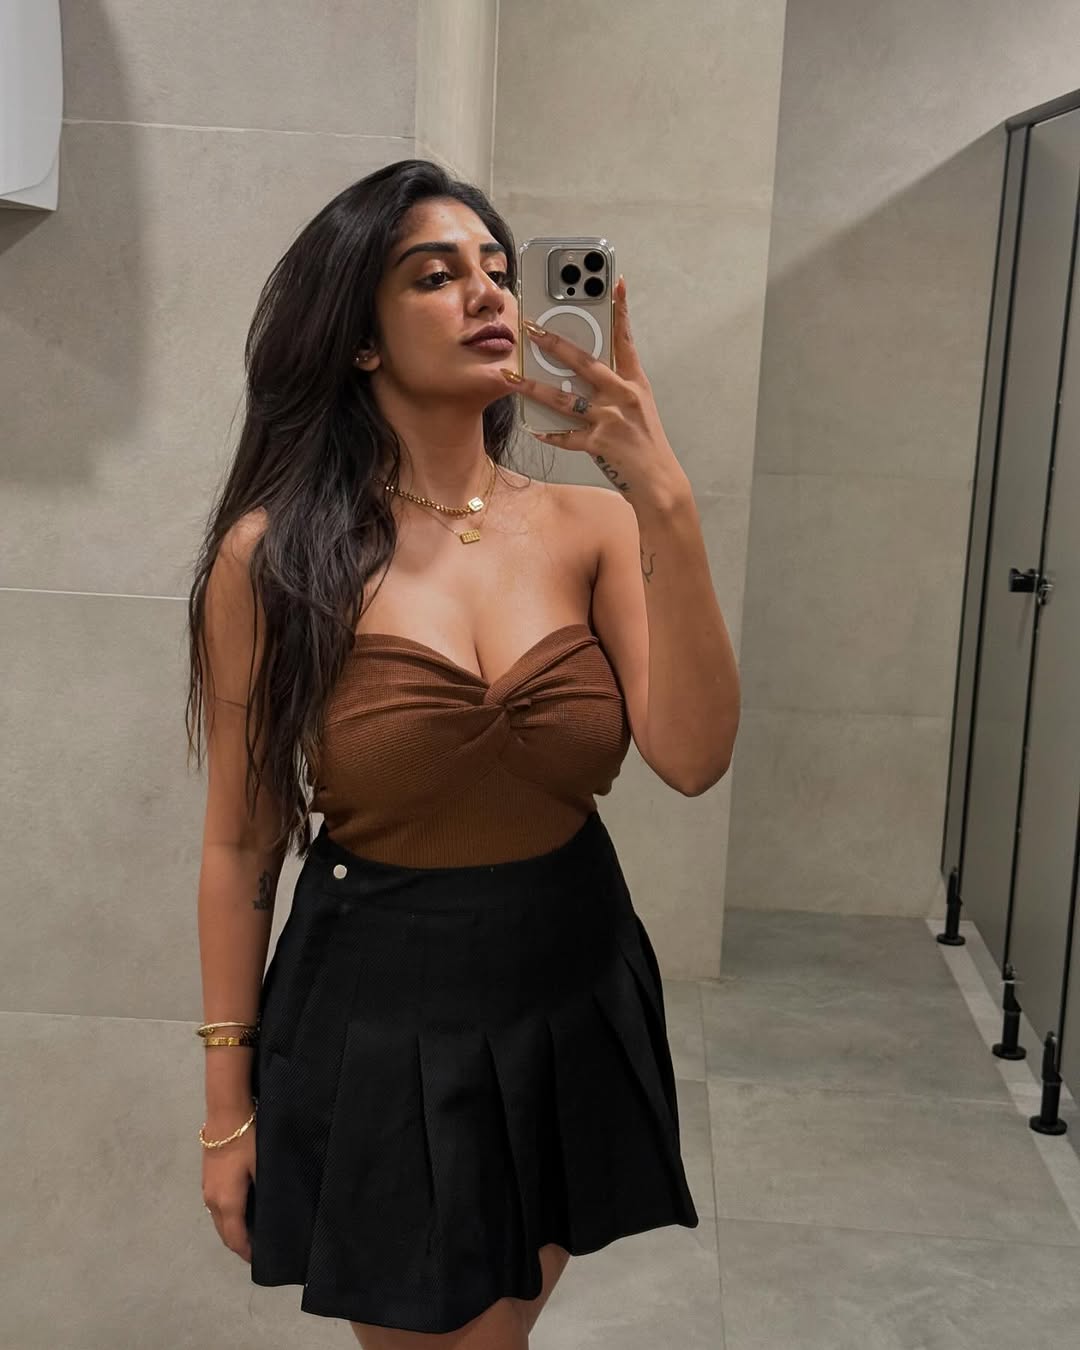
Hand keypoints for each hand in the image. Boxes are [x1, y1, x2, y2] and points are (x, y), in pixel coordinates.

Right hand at [201, 1107, 255, 1263]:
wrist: (226, 1115)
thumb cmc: (249, 1142)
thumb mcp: (262, 1168)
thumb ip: (265, 1194)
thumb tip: (273, 1213)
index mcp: (227, 1203)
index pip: (235, 1238)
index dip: (246, 1252)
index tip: (260, 1260)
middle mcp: (212, 1201)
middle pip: (224, 1233)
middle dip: (238, 1244)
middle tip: (257, 1249)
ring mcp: (206, 1189)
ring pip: (218, 1220)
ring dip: (231, 1230)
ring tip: (251, 1231)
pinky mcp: (206, 1179)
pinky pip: (216, 1207)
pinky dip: (227, 1216)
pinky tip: (241, 1210)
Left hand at [503, 274, 686, 506]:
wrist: (659, 482)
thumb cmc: (645, 443)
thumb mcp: (638, 407)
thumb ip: (613, 387)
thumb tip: (578, 374)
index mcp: (635, 382)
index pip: (626, 339)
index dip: (621, 310)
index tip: (615, 283)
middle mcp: (623, 395)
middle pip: (584, 362)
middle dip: (554, 343)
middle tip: (531, 328)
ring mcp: (611, 419)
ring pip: (564, 398)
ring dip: (533, 388)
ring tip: (511, 376)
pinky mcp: (600, 444)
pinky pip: (567, 437)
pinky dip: (550, 434)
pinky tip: (534, 428)